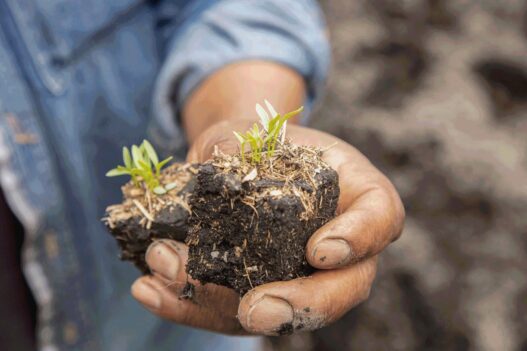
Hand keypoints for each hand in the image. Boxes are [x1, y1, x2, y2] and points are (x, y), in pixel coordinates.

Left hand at [131, 120, 404, 334]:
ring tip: (164, 276)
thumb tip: (219, 168)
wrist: (242, 159)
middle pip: (342, 289)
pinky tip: (150, 289)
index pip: (379, 218)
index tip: (320, 250)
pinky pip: (231, 310)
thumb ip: (240, 143)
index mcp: (357, 194)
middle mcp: (339, 244)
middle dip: (299, 306)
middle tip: (254, 311)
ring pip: (279, 310)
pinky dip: (188, 303)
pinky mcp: (258, 291)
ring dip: (219, 302)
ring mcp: (301, 275)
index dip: (359, 239)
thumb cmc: (262, 139)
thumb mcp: (253, 128)